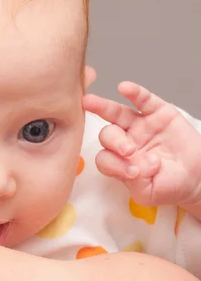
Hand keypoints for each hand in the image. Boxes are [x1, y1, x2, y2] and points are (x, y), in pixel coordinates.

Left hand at [83, 81, 200, 209]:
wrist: (196, 177)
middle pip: (108, 135)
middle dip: (114, 142)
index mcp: (117, 161)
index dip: (114, 164)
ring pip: (116, 113)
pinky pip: (143, 100)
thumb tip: (135, 167)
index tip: (133, 173)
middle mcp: (124, 141)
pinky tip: (124, 87)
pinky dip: (134, 92)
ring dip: (103, 107)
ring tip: (91, 103)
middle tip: (129, 151)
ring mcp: (139, 125)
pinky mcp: (157, 113)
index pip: (105, 159)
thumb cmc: (169, 186)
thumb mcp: (150, 193)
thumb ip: (137, 183)